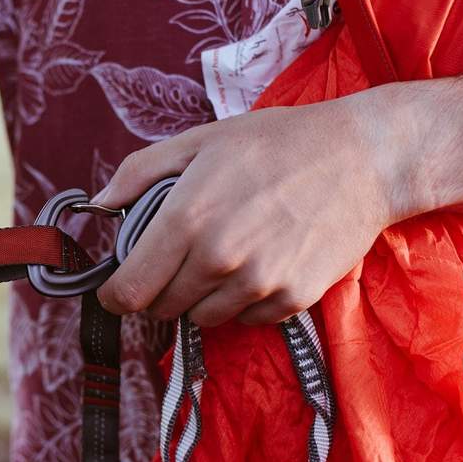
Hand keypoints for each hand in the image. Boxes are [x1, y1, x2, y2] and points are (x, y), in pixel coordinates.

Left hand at [94, 92, 405, 325]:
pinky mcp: (292, 299)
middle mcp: (218, 258)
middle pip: (162, 308)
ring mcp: (257, 283)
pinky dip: (242, 302)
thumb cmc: (277, 143)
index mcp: (186, 219)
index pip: (130, 290)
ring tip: (223, 257)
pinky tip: (258, 264)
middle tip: (176, 262)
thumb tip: (98, 203)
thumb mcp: (200, 141)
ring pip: (202, 318)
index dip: (115, 295)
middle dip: (159, 291)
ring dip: (201, 297)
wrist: (363, 158)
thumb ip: (140, 173)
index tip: (117, 290)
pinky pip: (246, 320)